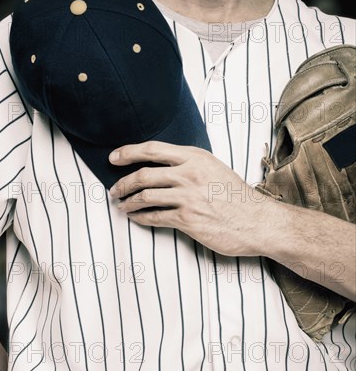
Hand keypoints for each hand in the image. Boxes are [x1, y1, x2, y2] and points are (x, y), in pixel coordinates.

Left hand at [108, 141, 275, 256]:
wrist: (258, 221)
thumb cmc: (235, 196)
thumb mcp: (213, 168)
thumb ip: (188, 164)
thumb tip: (160, 166)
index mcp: (195, 157)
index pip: (152, 149)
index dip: (128, 152)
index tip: (113, 158)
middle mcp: (189, 174)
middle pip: (143, 175)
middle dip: (122, 183)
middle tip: (113, 190)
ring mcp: (188, 197)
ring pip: (145, 196)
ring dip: (128, 202)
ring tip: (121, 205)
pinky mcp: (187, 219)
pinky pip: (154, 217)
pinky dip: (140, 217)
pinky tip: (135, 217)